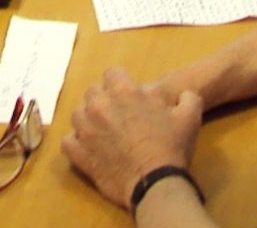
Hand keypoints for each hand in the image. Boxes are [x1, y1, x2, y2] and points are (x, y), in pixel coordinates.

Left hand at [63, 67, 204, 208]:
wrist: (155, 183)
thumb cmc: (171, 147)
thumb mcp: (189, 116)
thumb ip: (188, 98)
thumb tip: (185, 95)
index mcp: (124, 91)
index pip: (112, 73)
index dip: (120, 84)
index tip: (127, 97)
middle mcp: (100, 105)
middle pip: (92, 92)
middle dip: (102, 100)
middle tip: (116, 116)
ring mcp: (86, 129)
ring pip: (77, 114)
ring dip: (88, 120)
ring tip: (102, 133)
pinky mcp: (79, 153)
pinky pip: (68, 141)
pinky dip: (76, 143)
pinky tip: (88, 148)